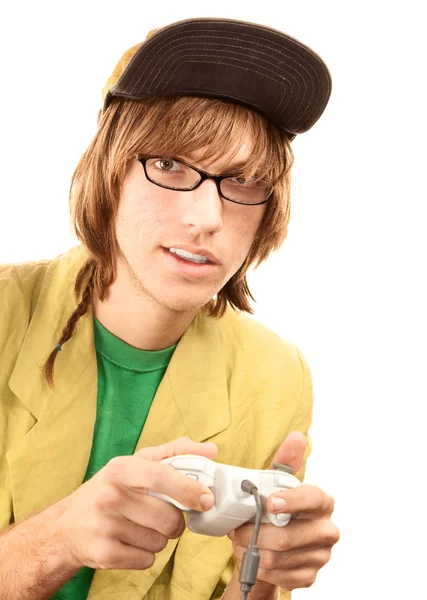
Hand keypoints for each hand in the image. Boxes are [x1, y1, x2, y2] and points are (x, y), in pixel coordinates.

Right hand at [53, 437, 216, 570]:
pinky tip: (130, 541)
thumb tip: (210, 451)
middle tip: (161, 513)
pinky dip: (145, 553)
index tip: (206, 499)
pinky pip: (147, 559)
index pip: (160, 475)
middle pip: (168, 517)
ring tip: (140, 525)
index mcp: (120, 468)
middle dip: (174, 520)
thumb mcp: (136, 463)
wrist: (67, 526)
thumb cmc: (111, 489)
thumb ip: (175, 453)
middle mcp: (110, 495)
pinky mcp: (104, 554)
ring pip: (161, 541)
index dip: (188, 488)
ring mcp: (105, 526)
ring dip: (159, 537)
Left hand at [228, 432, 338, 590]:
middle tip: (237, 528)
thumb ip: (285, 461)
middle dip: (256, 533)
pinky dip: (258, 567)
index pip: (312, 499)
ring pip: (277, 557)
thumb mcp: (277, 485)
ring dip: (252, 550)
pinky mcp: (309, 577)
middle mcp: (327, 530)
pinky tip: (254, 557)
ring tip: (241, 540)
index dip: (291, 501)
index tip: (270, 503)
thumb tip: (297, 437)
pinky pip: (277, 576)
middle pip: (288, 535)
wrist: (272, 547)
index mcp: (322, 503)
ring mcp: (320, 556)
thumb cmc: (276, 511)